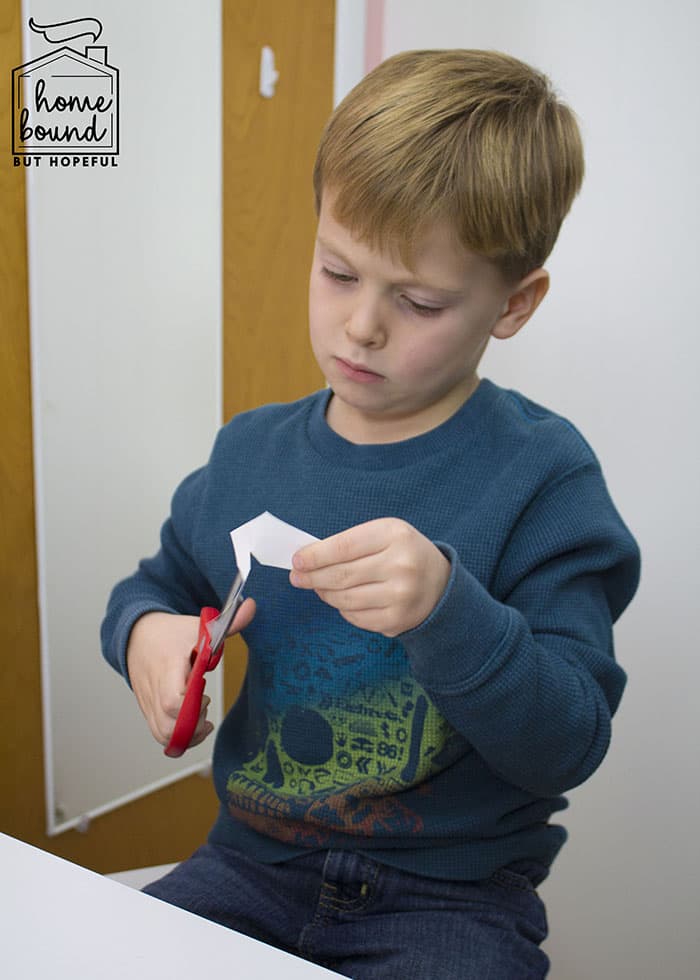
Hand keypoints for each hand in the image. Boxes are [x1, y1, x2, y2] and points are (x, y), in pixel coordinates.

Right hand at [126, 599, 254, 747]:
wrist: (138, 635)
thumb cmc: (170, 633)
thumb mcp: (199, 625)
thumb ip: (229, 623)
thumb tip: (252, 607)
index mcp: (167, 666)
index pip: (172, 701)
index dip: (192, 707)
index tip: (205, 696)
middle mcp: (154, 688)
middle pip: (167, 726)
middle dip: (193, 726)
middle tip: (205, 707)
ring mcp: (148, 702)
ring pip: (162, 735)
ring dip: (187, 735)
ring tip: (201, 718)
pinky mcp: (147, 710)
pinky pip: (159, 734)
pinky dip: (178, 736)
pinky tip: (194, 724)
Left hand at [290, 518, 449, 636]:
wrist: (441, 585)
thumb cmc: (404, 554)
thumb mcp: (385, 535)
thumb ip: (349, 543)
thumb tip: (307, 559)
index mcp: (395, 535)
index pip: (343, 546)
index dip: (315, 556)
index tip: (297, 560)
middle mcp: (400, 566)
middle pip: (341, 575)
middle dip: (312, 577)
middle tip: (297, 578)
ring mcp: (400, 596)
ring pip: (345, 599)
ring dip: (324, 594)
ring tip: (317, 588)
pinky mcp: (396, 620)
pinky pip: (355, 617)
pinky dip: (342, 609)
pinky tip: (341, 600)